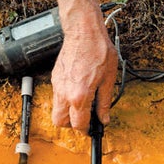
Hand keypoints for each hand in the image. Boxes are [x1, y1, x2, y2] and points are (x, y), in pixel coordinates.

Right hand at [50, 0, 117, 132]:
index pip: (78, 124)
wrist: (84, 33)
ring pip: (56, 109)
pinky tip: (78, 89)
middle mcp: (65, 93)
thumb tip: (104, 118)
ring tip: (84, 102)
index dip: (87, 130)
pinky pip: (57, 96)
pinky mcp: (55, 77)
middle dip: (71, 124)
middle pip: (60, 122)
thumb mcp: (108, 79)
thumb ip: (104, 102)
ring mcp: (57, 85)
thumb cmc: (98, 52)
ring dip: (68, 112)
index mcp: (79, 96)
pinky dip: (65, 99)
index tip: (92, 129)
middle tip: (85, 118)